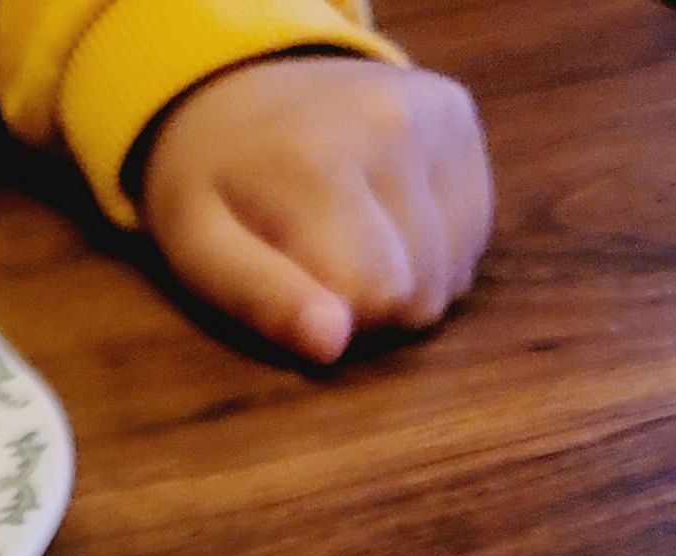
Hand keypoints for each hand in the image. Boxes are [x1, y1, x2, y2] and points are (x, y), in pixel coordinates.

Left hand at [141, 57, 492, 366]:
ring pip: (453, 271)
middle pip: (420, 290)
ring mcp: (435, 114)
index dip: (337, 324)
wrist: (239, 91)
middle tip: (320, 267)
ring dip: (407, 284)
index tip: (297, 293)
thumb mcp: (201, 253)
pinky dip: (433, 251)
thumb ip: (260, 300)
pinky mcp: (460, 115)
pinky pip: (473, 236)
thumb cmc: (215, 190)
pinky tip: (385, 223)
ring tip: (351, 244)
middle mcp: (392, 123)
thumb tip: (331, 345)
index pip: (375, 296)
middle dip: (372, 307)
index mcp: (316, 161)